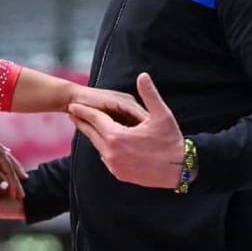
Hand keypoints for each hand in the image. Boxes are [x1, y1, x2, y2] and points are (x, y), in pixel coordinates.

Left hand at [69, 73, 184, 188]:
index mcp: (118, 137)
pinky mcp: (119, 174)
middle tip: (73, 113)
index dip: (84, 110)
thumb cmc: (171, 141)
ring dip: (93, 135)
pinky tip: (105, 142)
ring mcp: (114, 166)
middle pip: (92, 133)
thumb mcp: (162, 115)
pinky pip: (106, 158)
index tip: (72, 105)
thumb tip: (143, 75)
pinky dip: (104, 148)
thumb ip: (150, 94)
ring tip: (88, 125)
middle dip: (82, 122)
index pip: (95, 120)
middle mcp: (111, 153)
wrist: (179, 170)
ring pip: (98, 146)